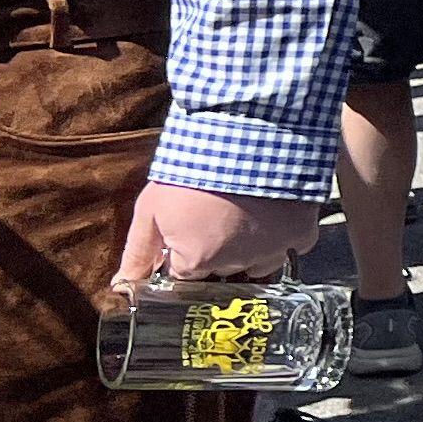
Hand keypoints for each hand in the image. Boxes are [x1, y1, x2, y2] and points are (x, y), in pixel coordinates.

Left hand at [112, 183, 320, 292]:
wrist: (247, 134)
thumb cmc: (192, 170)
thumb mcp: (152, 206)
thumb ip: (138, 251)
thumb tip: (121, 287)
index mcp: (197, 262)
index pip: (184, 274)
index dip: (182, 252)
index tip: (186, 228)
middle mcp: (236, 265)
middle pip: (221, 269)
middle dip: (215, 248)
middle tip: (214, 214)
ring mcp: (273, 252)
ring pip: (257, 264)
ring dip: (249, 247)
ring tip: (243, 215)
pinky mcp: (302, 235)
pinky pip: (291, 247)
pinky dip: (282, 235)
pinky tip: (271, 215)